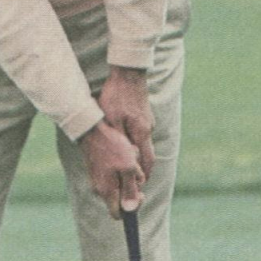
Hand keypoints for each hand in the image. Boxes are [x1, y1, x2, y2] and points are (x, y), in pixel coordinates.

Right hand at [79, 119, 145, 218]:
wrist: (93, 129)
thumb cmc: (112, 148)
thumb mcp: (128, 168)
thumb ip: (130, 190)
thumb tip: (131, 209)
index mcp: (107, 191)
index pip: (118, 214)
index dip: (132, 208)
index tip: (140, 194)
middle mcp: (100, 189)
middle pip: (121, 197)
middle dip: (133, 185)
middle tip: (136, 169)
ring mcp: (98, 179)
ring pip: (120, 183)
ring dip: (130, 172)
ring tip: (131, 155)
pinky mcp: (99, 170)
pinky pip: (116, 173)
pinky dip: (123, 164)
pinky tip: (126, 151)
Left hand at [98, 66, 154, 182]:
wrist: (128, 72)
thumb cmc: (116, 95)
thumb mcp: (112, 119)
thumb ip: (119, 140)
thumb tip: (125, 158)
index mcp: (141, 132)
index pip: (147, 162)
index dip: (144, 177)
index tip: (139, 188)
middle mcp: (148, 128)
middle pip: (148, 156)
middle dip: (143, 171)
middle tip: (135, 183)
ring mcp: (147, 121)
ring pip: (144, 145)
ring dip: (138, 157)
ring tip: (129, 167)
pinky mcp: (144, 114)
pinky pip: (141, 134)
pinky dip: (136, 144)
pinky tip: (126, 145)